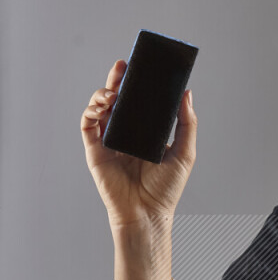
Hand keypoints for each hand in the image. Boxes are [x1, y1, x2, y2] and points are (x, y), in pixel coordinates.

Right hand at [80, 59, 196, 230]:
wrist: (147, 213)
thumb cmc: (166, 190)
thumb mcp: (184, 153)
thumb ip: (187, 123)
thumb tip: (187, 93)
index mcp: (146, 134)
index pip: (140, 103)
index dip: (138, 84)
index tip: (142, 67)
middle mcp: (126, 135)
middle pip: (118, 100)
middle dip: (118, 80)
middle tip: (123, 66)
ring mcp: (109, 141)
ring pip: (100, 108)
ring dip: (103, 93)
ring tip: (113, 91)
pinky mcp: (95, 151)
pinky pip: (88, 124)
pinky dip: (92, 110)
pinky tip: (103, 104)